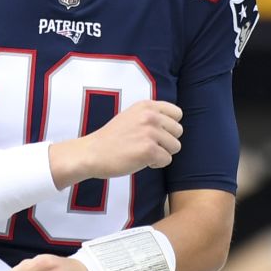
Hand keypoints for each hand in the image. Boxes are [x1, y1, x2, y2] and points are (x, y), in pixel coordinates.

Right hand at [52, 100, 181, 183]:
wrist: (93, 152)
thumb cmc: (112, 138)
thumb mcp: (131, 116)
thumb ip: (151, 115)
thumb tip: (173, 124)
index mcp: (146, 105)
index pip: (177, 113)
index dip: (170, 126)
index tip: (157, 133)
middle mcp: (150, 116)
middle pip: (178, 131)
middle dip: (166, 141)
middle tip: (148, 145)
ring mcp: (150, 133)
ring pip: (175, 146)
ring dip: (162, 153)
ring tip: (144, 153)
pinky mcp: (149, 150)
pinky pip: (167, 160)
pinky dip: (156, 164)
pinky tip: (141, 161)